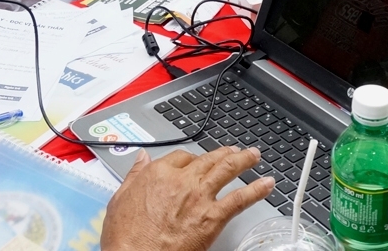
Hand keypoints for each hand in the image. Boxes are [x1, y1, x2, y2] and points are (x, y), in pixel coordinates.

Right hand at [100, 146, 273, 250]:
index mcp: (159, 173)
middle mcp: (183, 180)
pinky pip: (240, 199)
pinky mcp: (213, 218)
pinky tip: (267, 184)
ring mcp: (200, 197)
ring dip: (244, 160)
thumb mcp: (120, 199)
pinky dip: (257, 190)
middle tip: (233, 151)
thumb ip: (134, 175)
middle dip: (223, 153)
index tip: (197, 160)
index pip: (181, 157)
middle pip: (208, 159)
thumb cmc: (126, 237)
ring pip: (227, 170)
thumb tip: (141, 160)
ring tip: (254, 155)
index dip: (192, 158)